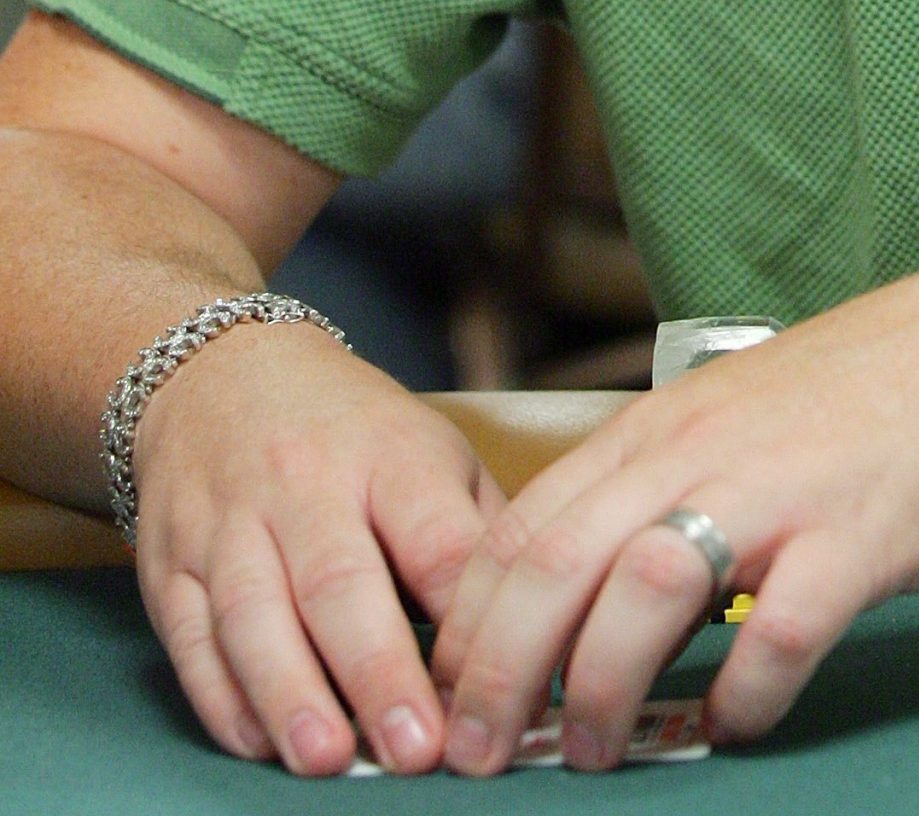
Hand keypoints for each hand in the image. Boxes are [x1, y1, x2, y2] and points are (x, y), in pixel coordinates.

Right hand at [132, 319, 504, 775]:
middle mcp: (305, 485)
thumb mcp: (433, 449)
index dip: (462, 616)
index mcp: (391, 455)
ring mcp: (229, 523)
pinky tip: (257, 742)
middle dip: (378, 671)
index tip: (489, 690)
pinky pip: (190, 635)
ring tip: (328, 759)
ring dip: (291, 694)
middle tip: (414, 750)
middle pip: (340, 581)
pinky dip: (222, 697)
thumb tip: (536, 629)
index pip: (434, 536)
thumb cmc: (352, 431)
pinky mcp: (168, 561)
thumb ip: (479, 534)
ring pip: (255, 613)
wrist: (222, 373)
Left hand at [433, 252, 918, 770]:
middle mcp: (701, 453)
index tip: (445, 696)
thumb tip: (577, 591)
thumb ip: (656, 487)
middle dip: (499, 674)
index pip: (524, 526)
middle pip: (558, 564)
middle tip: (476, 755)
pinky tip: (736, 721)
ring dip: (601, 690)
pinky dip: (743, 693)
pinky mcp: (856, 538)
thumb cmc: (856, 395)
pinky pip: (778, 632)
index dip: (468, 622)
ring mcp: (779, 493)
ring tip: (590, 752)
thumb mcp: (728, 417)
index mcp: (661, 428)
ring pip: (645, 593)